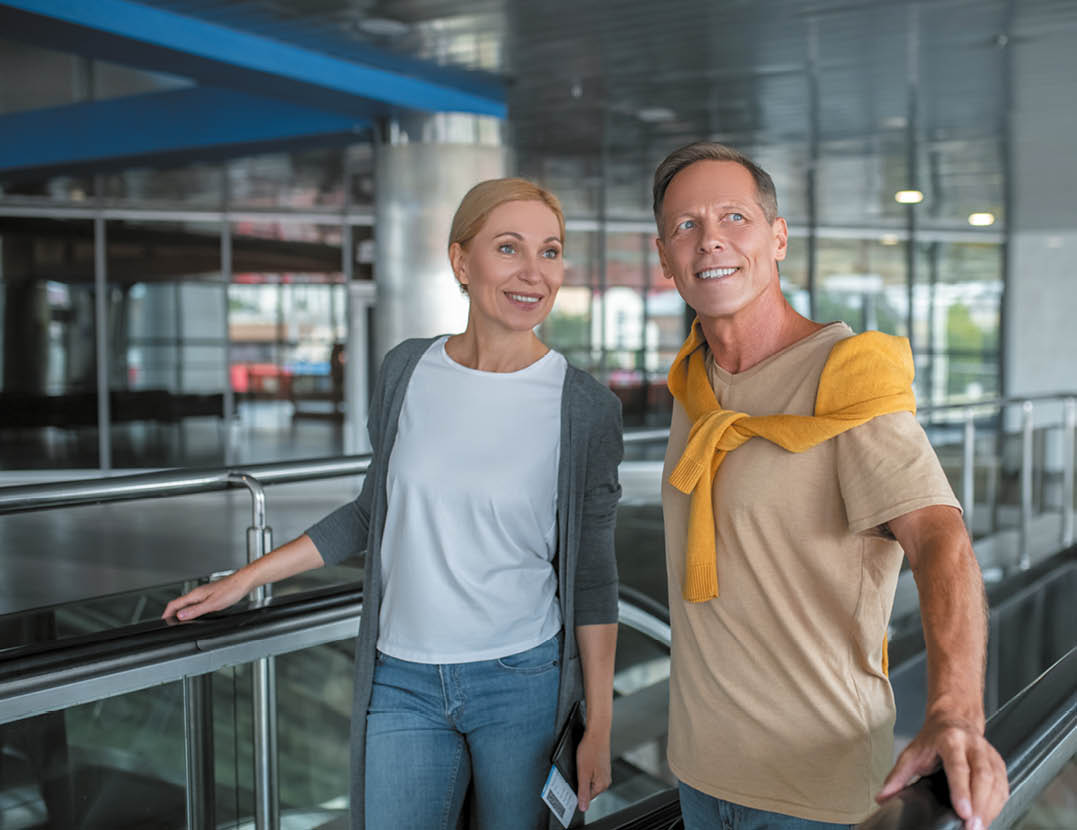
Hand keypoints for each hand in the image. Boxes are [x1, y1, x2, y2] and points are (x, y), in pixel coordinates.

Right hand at [162, 571, 251, 620]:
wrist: (244, 581)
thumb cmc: (232, 589)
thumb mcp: (212, 604)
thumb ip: (196, 610)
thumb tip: (181, 615)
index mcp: (196, 594)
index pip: (175, 603)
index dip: (167, 613)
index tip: (163, 620)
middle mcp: (199, 592)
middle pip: (180, 603)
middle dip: (173, 612)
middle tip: (170, 621)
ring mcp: (205, 592)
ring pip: (189, 602)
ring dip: (182, 610)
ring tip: (180, 619)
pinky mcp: (212, 593)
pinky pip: (197, 601)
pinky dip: (193, 608)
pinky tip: (197, 612)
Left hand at [575, 726, 611, 811]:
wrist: (597, 733)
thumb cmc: (590, 750)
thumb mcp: (583, 773)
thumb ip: (583, 792)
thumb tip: (583, 807)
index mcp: (602, 785)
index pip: (587, 798)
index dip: (577, 791)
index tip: (572, 782)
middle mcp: (606, 780)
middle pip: (589, 789)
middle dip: (581, 782)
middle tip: (576, 771)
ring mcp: (605, 772)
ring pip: (590, 780)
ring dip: (583, 775)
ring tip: (581, 764)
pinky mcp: (602, 765)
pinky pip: (592, 773)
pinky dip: (586, 769)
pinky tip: (584, 761)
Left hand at [876, 716, 1007, 829]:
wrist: (954, 719)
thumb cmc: (933, 738)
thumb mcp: (912, 752)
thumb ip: (898, 776)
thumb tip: (883, 797)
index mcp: (950, 740)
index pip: (958, 767)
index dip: (961, 790)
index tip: (962, 811)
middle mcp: (973, 746)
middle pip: (982, 777)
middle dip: (980, 805)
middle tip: (973, 827)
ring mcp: (989, 754)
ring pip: (996, 783)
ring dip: (990, 809)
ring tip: (979, 828)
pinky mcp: (999, 764)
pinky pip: (1003, 787)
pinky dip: (997, 805)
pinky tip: (988, 817)